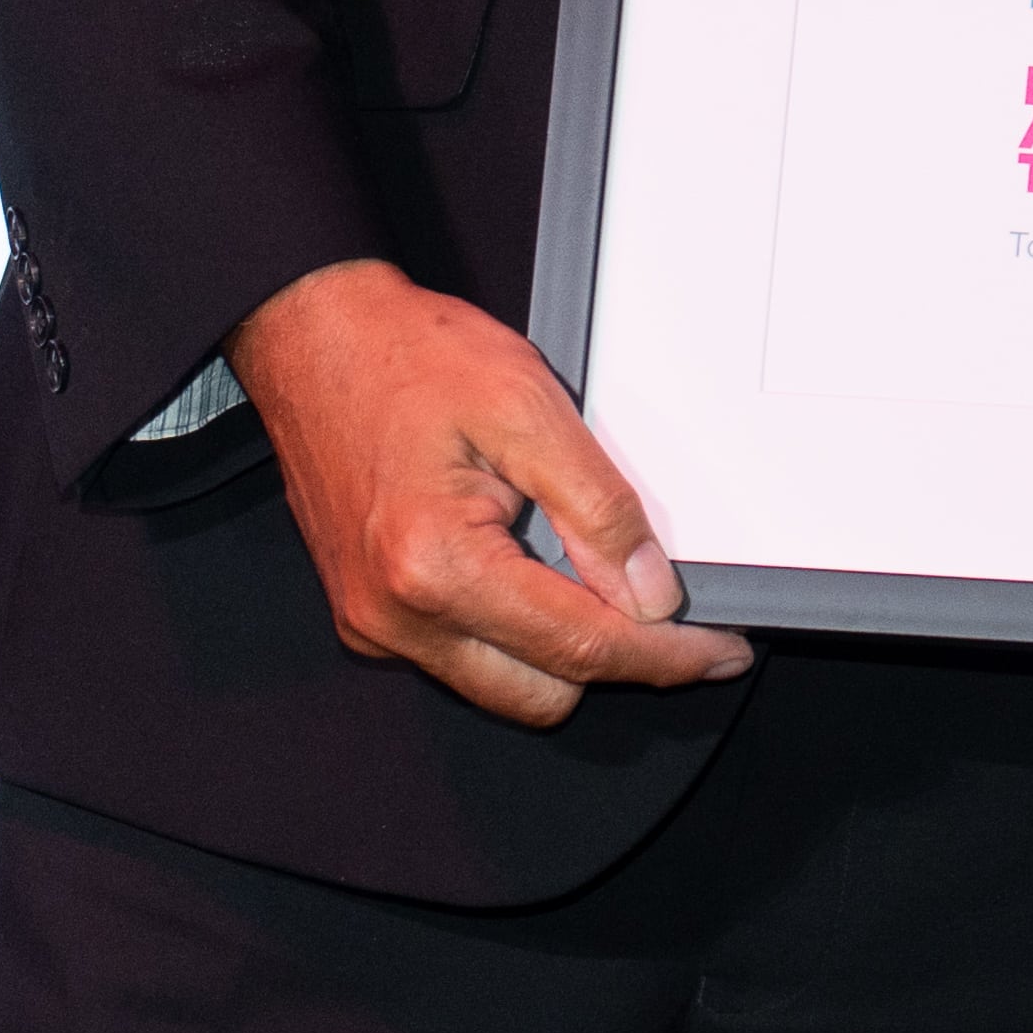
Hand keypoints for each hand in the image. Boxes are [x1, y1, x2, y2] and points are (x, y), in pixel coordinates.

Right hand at [226, 256, 753, 728]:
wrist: (315, 338)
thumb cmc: (407, 357)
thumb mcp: (529, 408)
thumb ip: (596, 507)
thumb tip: (649, 591)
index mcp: (435, 567)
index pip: (579, 647)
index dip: (664, 657)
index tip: (718, 652)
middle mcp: (394, 616)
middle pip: (543, 693)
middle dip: (615, 659)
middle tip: (668, 610)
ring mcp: (375, 624)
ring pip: (503, 685)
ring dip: (560, 646)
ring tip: (586, 567)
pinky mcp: (370, 617)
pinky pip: (464, 655)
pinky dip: (513, 628)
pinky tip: (533, 565)